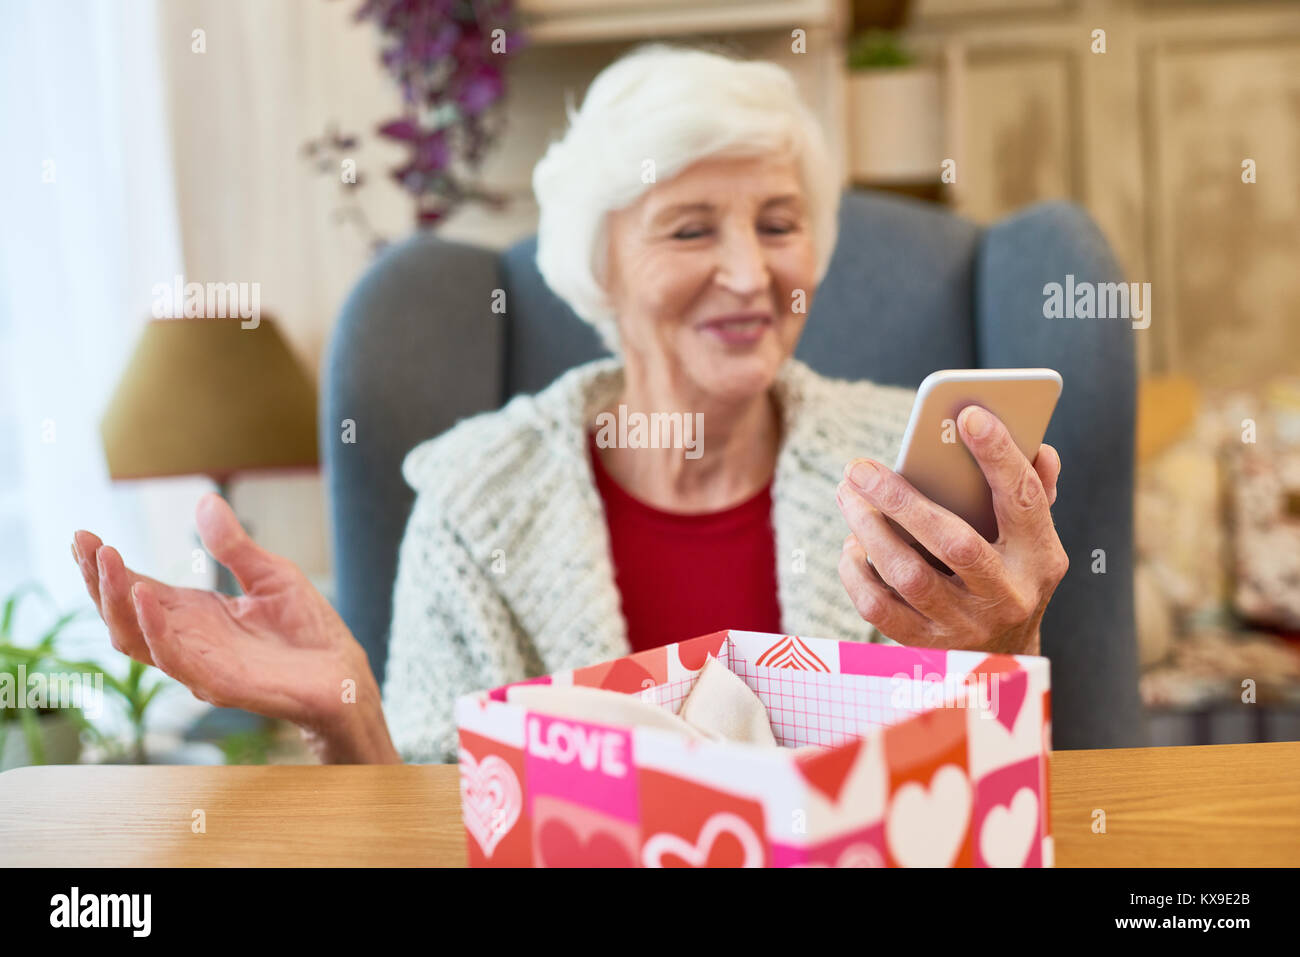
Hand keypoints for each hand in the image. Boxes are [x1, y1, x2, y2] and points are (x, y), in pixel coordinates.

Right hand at [71, 493, 398, 762]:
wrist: (344, 673)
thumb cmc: (307, 629)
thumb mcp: (271, 574)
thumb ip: (235, 545)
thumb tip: (206, 500)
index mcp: (194, 615)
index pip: (136, 589)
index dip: (106, 567)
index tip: (83, 536)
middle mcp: (186, 640)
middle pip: (123, 614)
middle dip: (97, 579)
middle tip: (83, 543)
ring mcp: (196, 664)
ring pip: (135, 638)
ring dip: (116, 600)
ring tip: (106, 560)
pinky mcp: (217, 683)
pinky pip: (173, 659)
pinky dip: (154, 628)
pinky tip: (145, 596)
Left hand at [835, 405, 1067, 655]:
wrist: (1001, 657)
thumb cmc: (1009, 574)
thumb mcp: (1033, 539)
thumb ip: (1033, 491)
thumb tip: (1039, 447)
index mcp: (1039, 558)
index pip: (1023, 501)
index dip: (999, 456)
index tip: (969, 415)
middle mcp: (1007, 595)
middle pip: (954, 542)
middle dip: (901, 500)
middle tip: (859, 467)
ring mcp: (965, 625)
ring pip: (908, 575)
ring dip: (870, 530)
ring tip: (847, 495)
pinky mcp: (926, 645)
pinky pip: (878, 608)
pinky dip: (857, 572)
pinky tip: (852, 545)